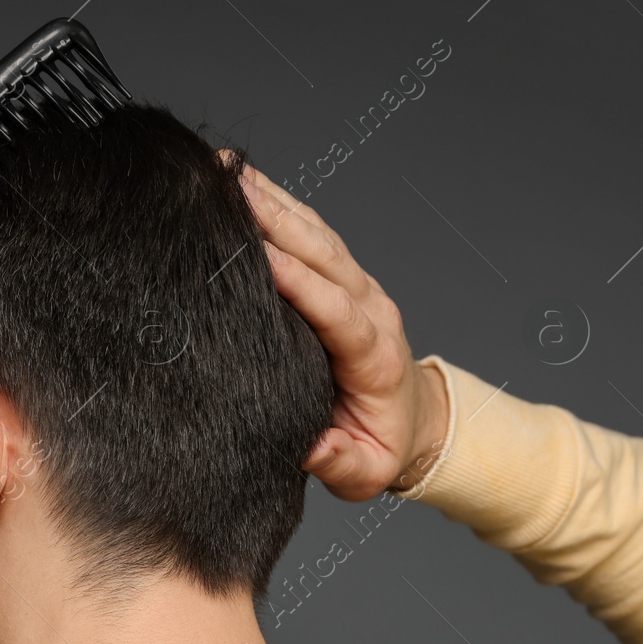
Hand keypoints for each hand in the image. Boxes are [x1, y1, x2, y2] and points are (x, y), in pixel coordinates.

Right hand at [232, 159, 447, 501]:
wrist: (417, 424)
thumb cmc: (383, 447)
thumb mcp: (366, 473)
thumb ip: (340, 462)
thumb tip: (313, 448)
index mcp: (375, 356)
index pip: (337, 311)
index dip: (299, 282)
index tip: (259, 256)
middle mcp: (372, 310)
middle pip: (324, 254)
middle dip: (276, 219)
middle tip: (228, 188)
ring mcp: (360, 288)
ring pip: (317, 234)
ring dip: (273, 199)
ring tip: (225, 170)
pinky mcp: (344, 278)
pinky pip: (313, 234)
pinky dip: (280, 203)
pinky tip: (244, 182)